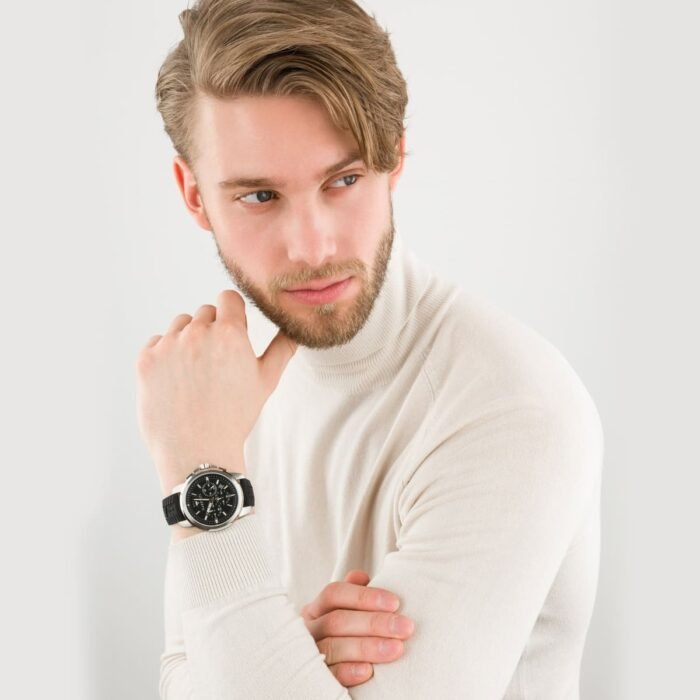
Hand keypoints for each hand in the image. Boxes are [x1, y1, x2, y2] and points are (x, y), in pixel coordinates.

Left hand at [135, 290, 297, 495]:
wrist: (198, 453)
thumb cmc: (235, 419)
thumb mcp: (265, 382)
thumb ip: (281, 349)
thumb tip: (295, 330)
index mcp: (231, 334)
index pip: (228, 298)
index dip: (232, 313)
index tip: (232, 329)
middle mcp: (198, 334)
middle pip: (204, 313)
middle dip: (211, 330)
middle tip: (216, 364)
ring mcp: (169, 346)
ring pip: (180, 326)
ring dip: (187, 340)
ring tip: (196, 374)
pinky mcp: (146, 360)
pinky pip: (156, 343)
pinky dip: (165, 356)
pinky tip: (177, 381)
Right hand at [300, 570, 414, 687]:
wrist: (326, 670)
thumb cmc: (343, 635)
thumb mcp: (343, 612)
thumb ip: (353, 593)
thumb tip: (362, 577)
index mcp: (316, 608)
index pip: (334, 593)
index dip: (364, 596)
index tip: (395, 603)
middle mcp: (309, 629)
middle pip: (337, 621)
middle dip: (374, 622)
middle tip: (405, 627)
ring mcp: (310, 654)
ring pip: (333, 646)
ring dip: (367, 647)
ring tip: (396, 648)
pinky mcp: (316, 679)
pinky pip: (330, 675)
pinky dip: (349, 671)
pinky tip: (369, 671)